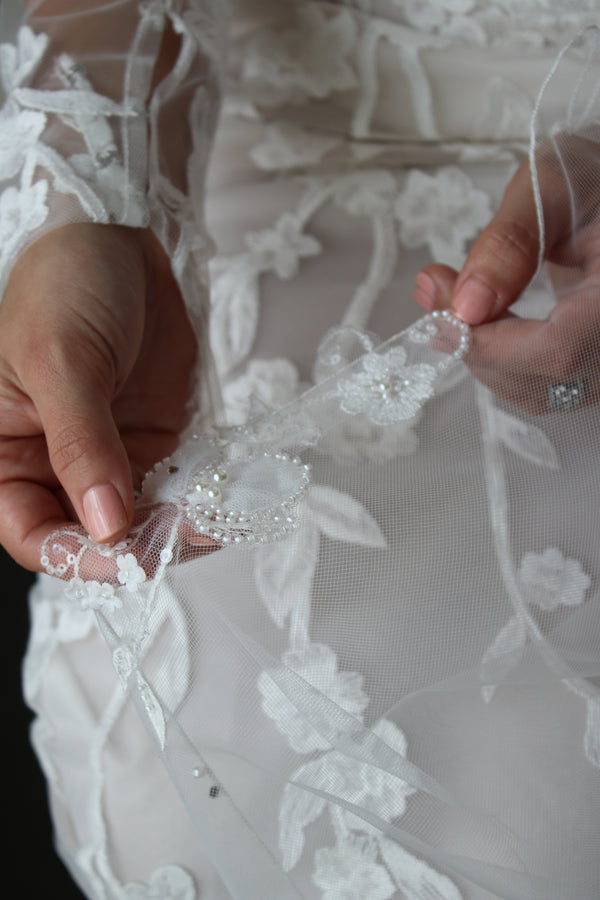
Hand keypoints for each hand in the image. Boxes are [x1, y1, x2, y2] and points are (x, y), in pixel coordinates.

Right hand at [0, 223, 196, 570]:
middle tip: (185, 538)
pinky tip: (225, 499)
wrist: (119, 236)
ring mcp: (107, 458)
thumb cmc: (63, 285)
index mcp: (4, 454)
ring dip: (177, 527)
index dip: (75, 554)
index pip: (31, 532)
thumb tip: (107, 523)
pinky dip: (199, 498)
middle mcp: (52, 466)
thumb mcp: (60, 360)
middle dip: (138, 544)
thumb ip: (81, 444)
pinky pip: (175, 487)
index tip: (127, 553)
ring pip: (140, 520)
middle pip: (90, 536)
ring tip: (216, 521)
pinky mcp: (152, 443)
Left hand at [413, 133, 599, 412]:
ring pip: (541, 393)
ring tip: (453, 299)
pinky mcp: (594, 364)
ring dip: (486, 355)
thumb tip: (467, 307)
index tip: (441, 312)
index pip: (560, 349)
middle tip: (437, 291)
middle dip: (478, 347)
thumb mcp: (552, 187)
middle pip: (546, 382)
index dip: (492, 344)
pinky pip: (547, 386)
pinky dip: (505, 359)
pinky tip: (485, 319)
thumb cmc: (594, 181)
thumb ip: (509, 244)